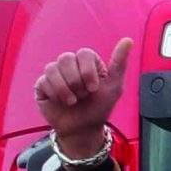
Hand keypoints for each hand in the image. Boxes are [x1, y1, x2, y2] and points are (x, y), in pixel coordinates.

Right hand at [33, 38, 132, 157]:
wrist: (83, 130)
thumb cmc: (99, 109)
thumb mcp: (114, 87)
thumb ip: (119, 63)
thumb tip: (128, 40)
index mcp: (87, 64)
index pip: (84, 53)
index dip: (88, 71)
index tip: (94, 88)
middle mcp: (70, 66)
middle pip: (66, 58)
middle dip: (77, 82)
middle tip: (83, 95)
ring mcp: (55, 75)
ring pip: (52, 68)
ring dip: (66, 89)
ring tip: (73, 101)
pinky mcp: (42, 85)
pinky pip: (43, 81)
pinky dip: (56, 95)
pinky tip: (62, 102)